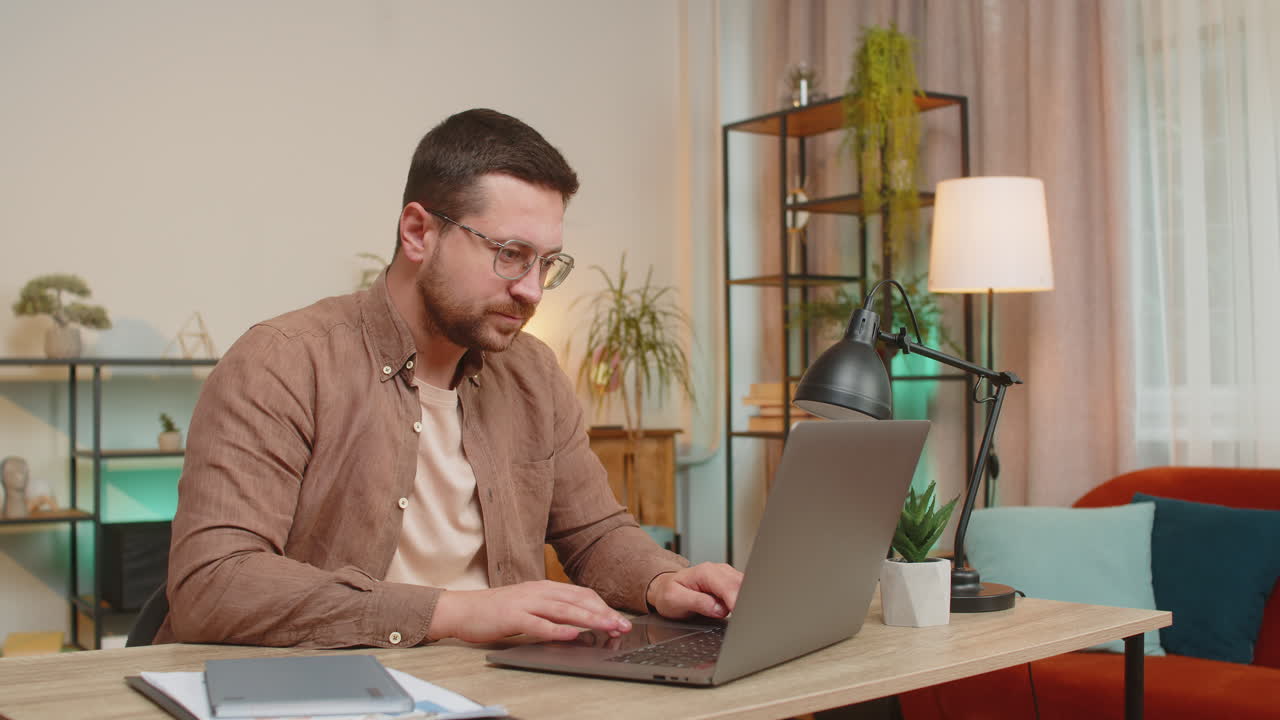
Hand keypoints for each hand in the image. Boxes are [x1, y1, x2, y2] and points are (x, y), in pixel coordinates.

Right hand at [428, 581, 631, 642]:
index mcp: (544, 587)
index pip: (581, 594)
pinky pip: (539, 624)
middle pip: (578, 600)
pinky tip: (572, 635)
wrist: (462, 609)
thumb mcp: (528, 605)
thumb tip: (577, 622)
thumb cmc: (496, 610)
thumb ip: (550, 610)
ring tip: (607, 628)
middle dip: (604, 613)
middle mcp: (538, 591)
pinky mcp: (513, 617)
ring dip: (589, 619)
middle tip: (623, 626)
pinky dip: (557, 630)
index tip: (619, 619)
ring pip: (564, 610)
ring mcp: (526, 602)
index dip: (602, 606)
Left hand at [645, 563, 742, 619]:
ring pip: (746, 588)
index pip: (730, 587)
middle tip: (738, 620)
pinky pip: (743, 590)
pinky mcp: (730, 582)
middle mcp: (719, 570)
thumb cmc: (669, 593)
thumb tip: (718, 609)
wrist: (665, 587)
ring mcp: (726, 575)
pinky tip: (733, 610)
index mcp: (706, 572)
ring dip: (743, 602)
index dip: (736, 603)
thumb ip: (697, 602)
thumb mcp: (675, 599)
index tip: (737, 616)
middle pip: (742, 586)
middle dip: (743, 603)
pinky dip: (742, 601)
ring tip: (734, 616)